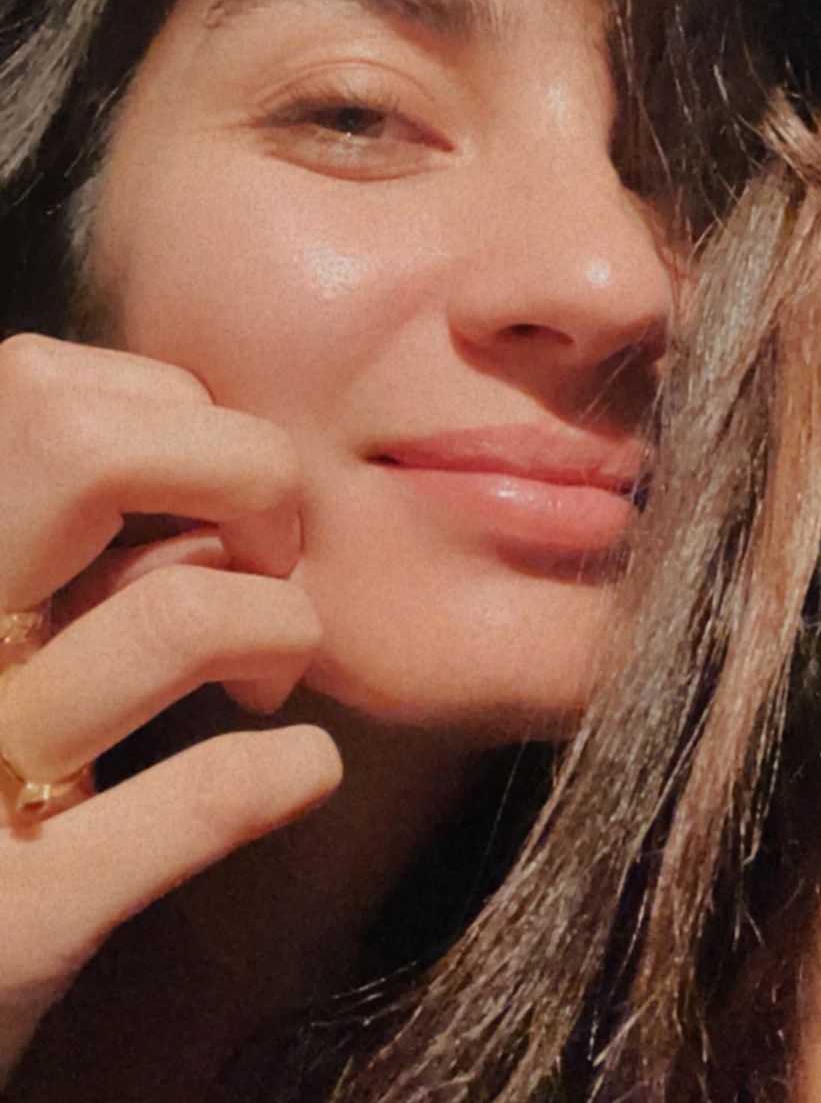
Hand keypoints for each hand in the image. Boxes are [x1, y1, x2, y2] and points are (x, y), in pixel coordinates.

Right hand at [0, 334, 342, 1081]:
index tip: (222, 494)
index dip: (182, 420)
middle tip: (270, 556)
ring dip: (278, 626)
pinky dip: (278, 772)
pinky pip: (198, 800)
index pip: (49, 387)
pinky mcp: (16, 920)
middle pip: (84, 444)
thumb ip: (51, 536)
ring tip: (272, 675)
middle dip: (242, 475)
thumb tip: (208, 446)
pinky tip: (304, 767)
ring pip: (172, 615)